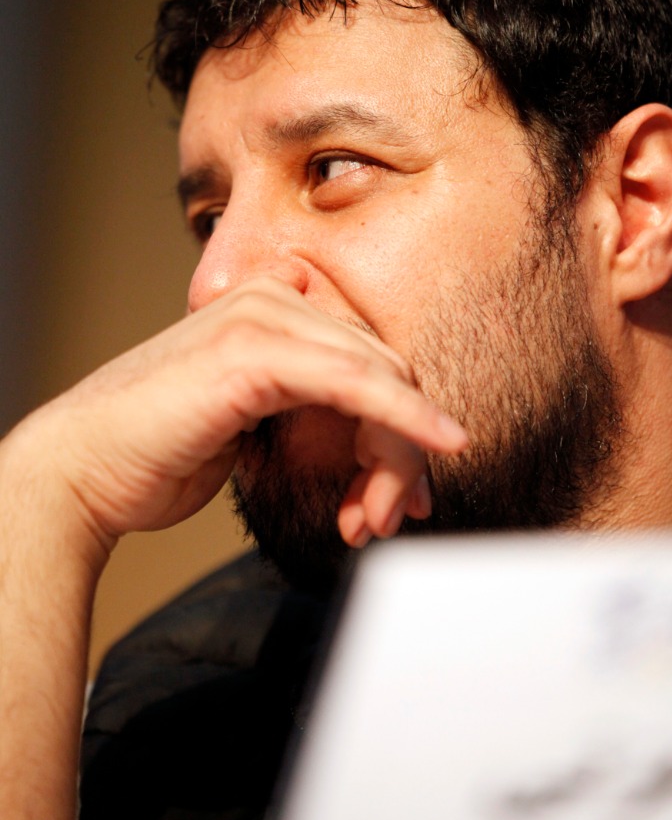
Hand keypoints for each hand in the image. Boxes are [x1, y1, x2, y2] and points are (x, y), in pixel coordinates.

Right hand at [10, 277, 466, 559]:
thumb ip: (310, 411)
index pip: (367, 358)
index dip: (399, 426)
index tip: (403, 496)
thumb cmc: (161, 454)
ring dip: (395, 458)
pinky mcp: (255, 350)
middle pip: (383, 366)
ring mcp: (263, 315)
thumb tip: (382, 445)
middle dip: (401, 451)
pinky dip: (403, 419)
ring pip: (378, 377)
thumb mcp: (255, 425)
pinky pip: (354, 383)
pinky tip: (439, 446)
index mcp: (273, 306)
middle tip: (395, 517)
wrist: (84, 473)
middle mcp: (273, 298)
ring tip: (376, 521)